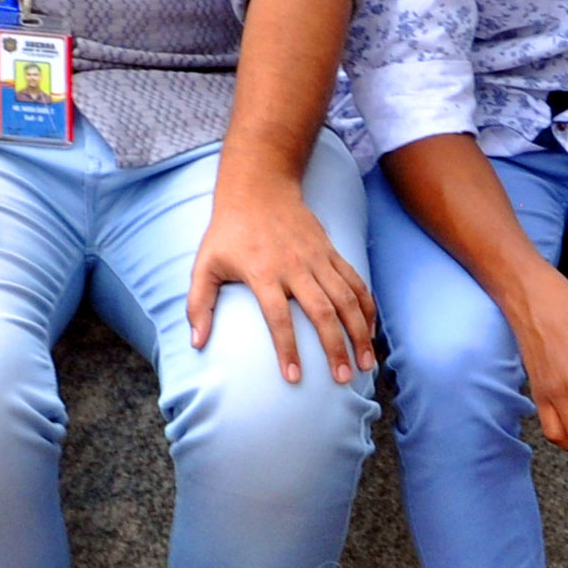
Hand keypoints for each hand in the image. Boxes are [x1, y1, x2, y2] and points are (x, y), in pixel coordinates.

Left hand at [186, 168, 375, 385]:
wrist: (259, 189)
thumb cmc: (228, 232)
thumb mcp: (205, 264)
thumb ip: (199, 304)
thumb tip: (196, 342)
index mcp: (263, 273)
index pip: (278, 318)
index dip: (287, 348)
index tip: (294, 377)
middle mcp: (295, 267)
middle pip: (322, 312)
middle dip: (335, 347)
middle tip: (343, 379)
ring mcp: (317, 259)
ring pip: (346, 299)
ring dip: (360, 332)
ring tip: (366, 362)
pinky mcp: (331, 252)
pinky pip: (355, 282)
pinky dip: (367, 307)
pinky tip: (371, 330)